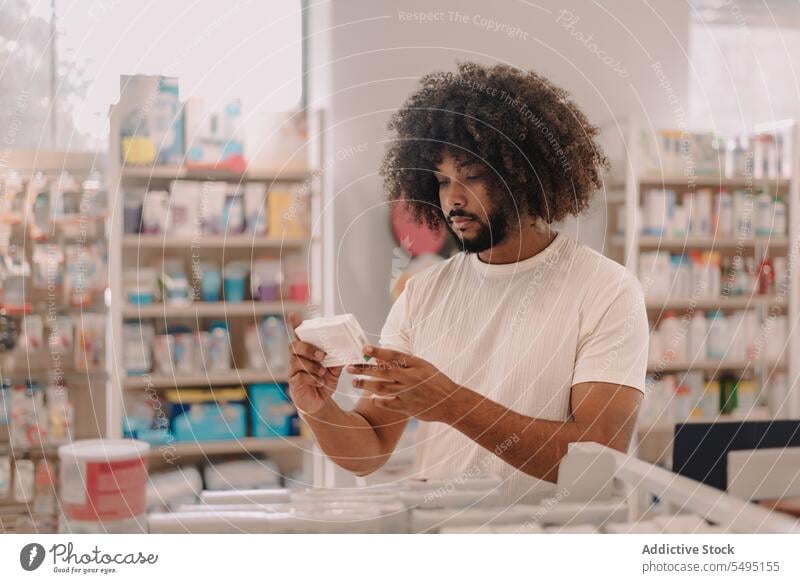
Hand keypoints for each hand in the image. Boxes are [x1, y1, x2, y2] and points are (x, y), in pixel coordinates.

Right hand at [287, 312, 342, 414]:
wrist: (320, 403)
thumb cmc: (324, 382)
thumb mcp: (334, 370)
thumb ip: (338, 359)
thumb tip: (349, 348)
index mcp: (306, 352)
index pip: (298, 336)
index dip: (295, 325)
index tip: (294, 315)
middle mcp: (297, 359)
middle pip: (294, 346)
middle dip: (308, 348)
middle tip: (322, 355)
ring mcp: (294, 371)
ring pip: (296, 361)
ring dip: (312, 365)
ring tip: (323, 372)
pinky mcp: (294, 384)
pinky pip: (299, 377)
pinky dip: (311, 379)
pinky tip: (320, 382)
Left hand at [347, 345, 464, 422]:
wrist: (450, 402)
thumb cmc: (435, 381)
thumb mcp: (422, 367)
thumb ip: (403, 363)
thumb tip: (380, 360)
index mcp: (416, 365)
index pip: (394, 355)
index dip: (378, 351)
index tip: (363, 348)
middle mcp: (411, 378)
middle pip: (383, 372)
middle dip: (364, 370)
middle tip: (349, 367)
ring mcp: (409, 393)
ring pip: (381, 388)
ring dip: (365, 385)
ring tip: (354, 382)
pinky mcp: (407, 408)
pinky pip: (387, 404)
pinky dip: (378, 400)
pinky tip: (371, 397)